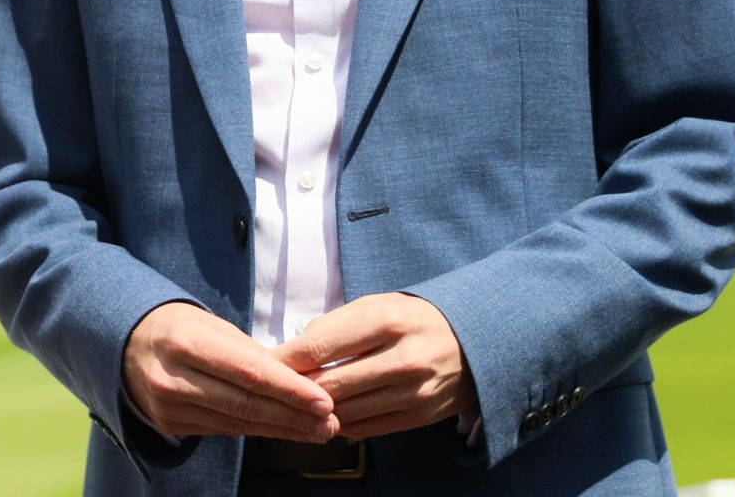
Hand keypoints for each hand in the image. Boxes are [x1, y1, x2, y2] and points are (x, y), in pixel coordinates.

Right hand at [122, 301, 337, 440]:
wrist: (124, 345)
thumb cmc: (177, 328)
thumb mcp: (211, 326)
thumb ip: (252, 353)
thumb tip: (300, 379)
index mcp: (184, 342)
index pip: (248, 372)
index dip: (290, 390)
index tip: (324, 400)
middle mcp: (173, 378)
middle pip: (245, 403)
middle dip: (293, 415)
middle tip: (330, 422)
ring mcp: (169, 407)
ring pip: (237, 423)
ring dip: (282, 429)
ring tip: (318, 430)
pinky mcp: (170, 425)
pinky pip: (223, 430)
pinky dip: (258, 431)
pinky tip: (284, 430)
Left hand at [273, 293, 476, 440]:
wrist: (474, 341)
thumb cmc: (410, 319)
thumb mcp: (375, 305)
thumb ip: (333, 326)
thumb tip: (290, 351)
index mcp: (386, 320)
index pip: (320, 345)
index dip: (284, 360)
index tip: (259, 365)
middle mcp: (402, 358)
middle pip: (329, 385)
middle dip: (295, 390)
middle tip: (270, 390)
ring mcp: (414, 391)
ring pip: (345, 412)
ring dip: (315, 411)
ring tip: (295, 404)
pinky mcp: (420, 416)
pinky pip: (366, 429)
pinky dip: (341, 424)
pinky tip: (329, 414)